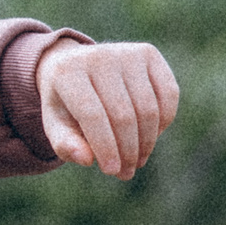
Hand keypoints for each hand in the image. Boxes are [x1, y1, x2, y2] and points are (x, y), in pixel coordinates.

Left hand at [38, 39, 178, 179]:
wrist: (76, 65)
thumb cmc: (66, 102)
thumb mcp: (56, 124)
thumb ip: (65, 144)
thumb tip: (86, 159)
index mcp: (67, 72)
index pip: (92, 115)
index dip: (105, 148)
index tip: (111, 171)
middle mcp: (98, 56)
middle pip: (123, 116)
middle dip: (127, 151)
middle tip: (126, 172)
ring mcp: (126, 52)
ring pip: (148, 109)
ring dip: (146, 143)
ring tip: (137, 160)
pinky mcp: (149, 53)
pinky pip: (169, 94)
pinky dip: (164, 122)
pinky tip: (150, 136)